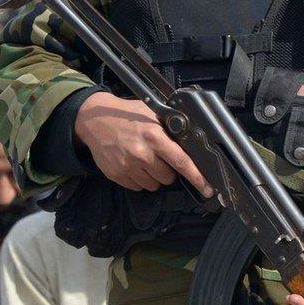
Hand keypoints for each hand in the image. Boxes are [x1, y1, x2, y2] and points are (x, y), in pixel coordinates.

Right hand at [75, 93, 212, 196]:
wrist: (95, 120)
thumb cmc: (127, 116)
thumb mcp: (152, 115)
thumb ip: (170, 130)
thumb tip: (193, 143)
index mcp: (154, 137)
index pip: (181, 162)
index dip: (197, 177)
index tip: (208, 189)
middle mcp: (142, 154)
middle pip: (168, 178)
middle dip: (168, 170)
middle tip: (158, 156)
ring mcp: (128, 166)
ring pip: (154, 185)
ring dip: (153, 176)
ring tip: (144, 159)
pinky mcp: (117, 175)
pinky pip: (138, 187)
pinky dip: (139, 179)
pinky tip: (133, 164)